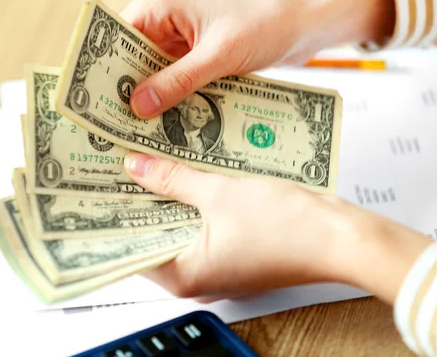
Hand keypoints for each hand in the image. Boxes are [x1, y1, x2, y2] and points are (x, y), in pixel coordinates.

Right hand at [121, 0, 394, 118]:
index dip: (104, 75)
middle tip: (117, 132)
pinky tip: (168, 127)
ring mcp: (180, 41)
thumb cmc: (265, 21)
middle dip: (127, 95)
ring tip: (140, 137)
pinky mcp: (196, 58)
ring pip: (152, 77)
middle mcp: (162, 21)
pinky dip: (173, 102)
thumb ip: (177, 82)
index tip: (95, 109)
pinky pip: (175, 83)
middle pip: (131, 63)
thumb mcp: (218, 55)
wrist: (305, 19)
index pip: (114, 41)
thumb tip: (138, 107)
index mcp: (157, 6)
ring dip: (151, 103)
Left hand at [124, 153, 431, 303]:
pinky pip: (203, 222)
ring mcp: (218, 263)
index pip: (131, 248)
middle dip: (139, 199)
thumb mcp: (219, 192)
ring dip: (168, 195)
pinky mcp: (235, 248)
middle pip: (154, 233)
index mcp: (185, 275)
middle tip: (118, 164)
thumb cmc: (287, 226)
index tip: (96, 189)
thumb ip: (172, 178)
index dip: (112, 215)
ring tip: (145, 159)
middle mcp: (198, 276)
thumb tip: (137, 167)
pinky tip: (185, 169)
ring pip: (180, 225)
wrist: (341, 236)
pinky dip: (193, 199)